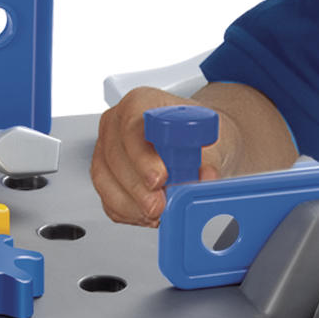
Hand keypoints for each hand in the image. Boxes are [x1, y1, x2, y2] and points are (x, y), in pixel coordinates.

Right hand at [91, 87, 234, 225]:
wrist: (199, 145)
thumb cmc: (200, 135)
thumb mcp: (213, 141)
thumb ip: (208, 159)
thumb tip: (206, 177)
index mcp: (140, 103)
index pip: (132, 128)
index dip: (143, 157)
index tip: (159, 179)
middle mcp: (117, 124)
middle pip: (116, 158)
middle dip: (138, 189)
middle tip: (160, 206)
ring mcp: (106, 150)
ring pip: (106, 181)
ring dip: (133, 205)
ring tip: (158, 214)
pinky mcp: (105, 176)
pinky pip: (108, 199)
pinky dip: (129, 213)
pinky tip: (149, 215)